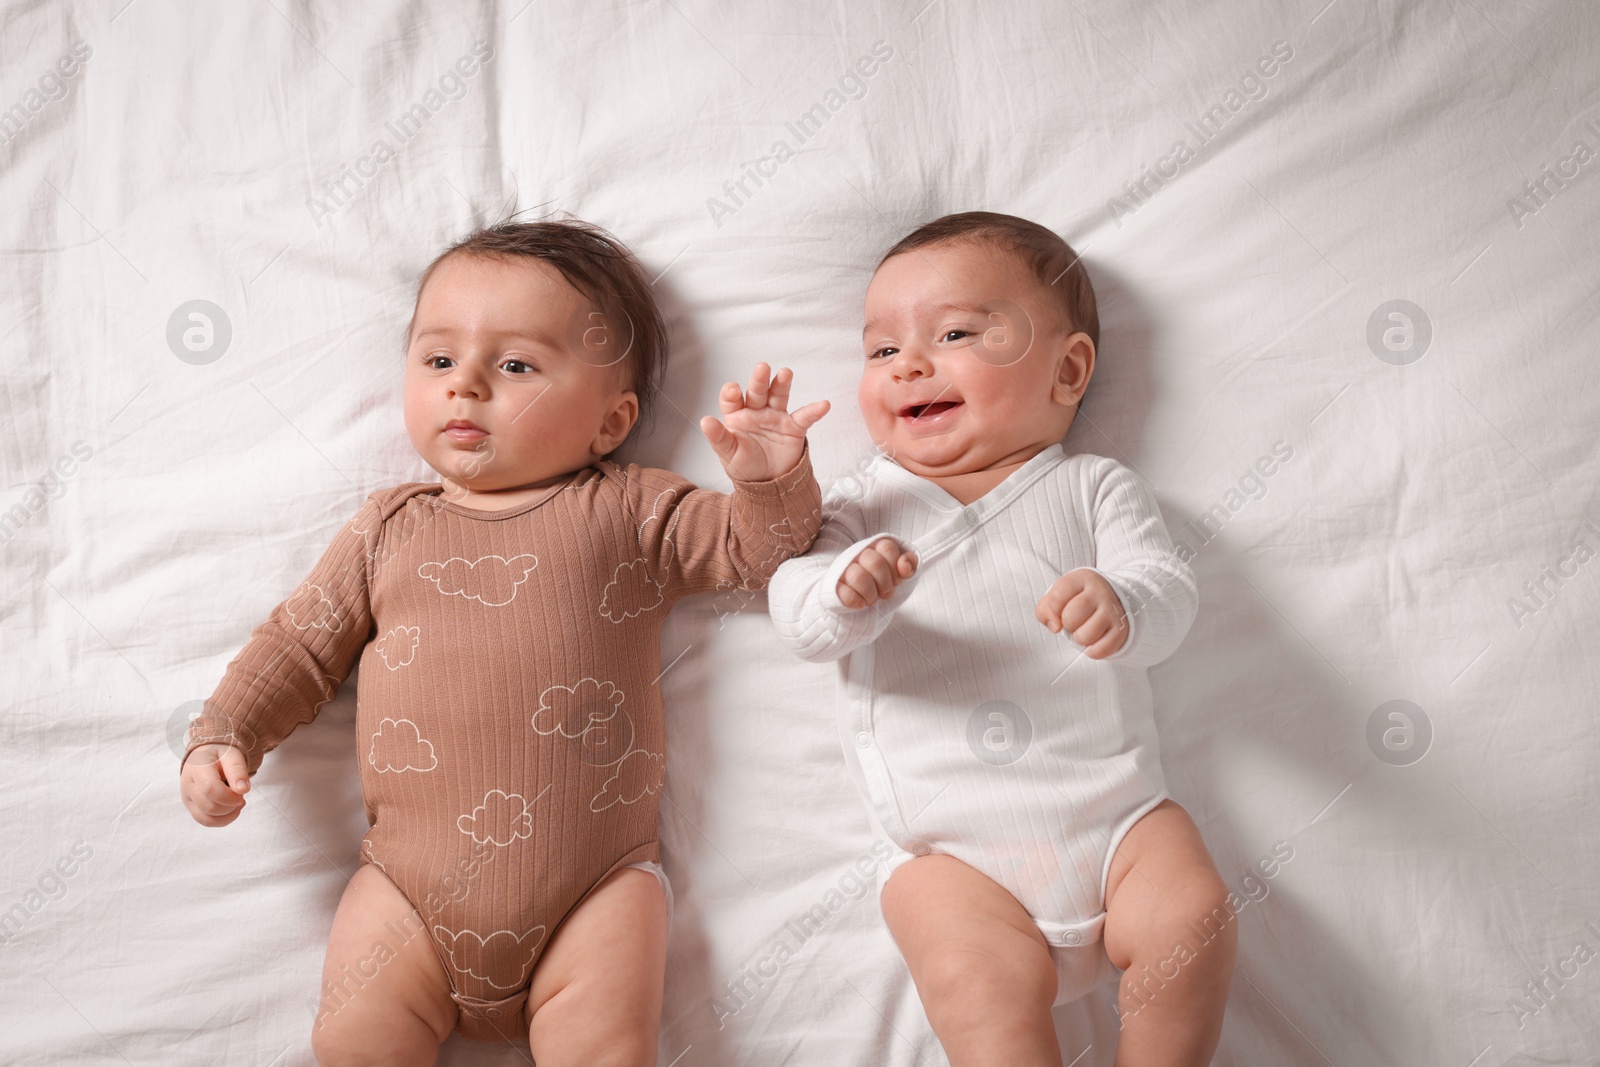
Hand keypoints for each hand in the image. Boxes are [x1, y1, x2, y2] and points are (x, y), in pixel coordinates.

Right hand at [180, 744, 250, 826]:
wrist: (205, 755)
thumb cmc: (219, 754)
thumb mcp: (232, 754)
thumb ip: (237, 770)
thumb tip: (243, 790)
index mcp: (196, 769)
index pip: (210, 789)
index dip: (229, 796)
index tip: (243, 792)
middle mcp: (187, 786)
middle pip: (209, 807)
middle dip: (231, 805)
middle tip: (241, 794)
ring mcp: (188, 799)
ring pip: (207, 819)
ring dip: (228, 815)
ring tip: (238, 801)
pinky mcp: (192, 807)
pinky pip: (206, 821)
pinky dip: (223, 819)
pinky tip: (232, 808)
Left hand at [699, 362, 829, 481]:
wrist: (768, 484)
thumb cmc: (744, 465)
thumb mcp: (728, 454)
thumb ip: (718, 438)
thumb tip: (705, 421)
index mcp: (737, 416)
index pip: (732, 399)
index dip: (731, 393)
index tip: (733, 390)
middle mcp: (756, 412)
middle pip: (756, 392)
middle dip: (759, 380)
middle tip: (761, 368)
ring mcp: (776, 417)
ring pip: (778, 396)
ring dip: (782, 384)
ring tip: (785, 373)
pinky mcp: (793, 428)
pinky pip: (804, 417)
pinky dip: (814, 411)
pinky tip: (823, 404)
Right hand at [836, 537, 917, 609]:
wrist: (854, 602)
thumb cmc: (879, 584)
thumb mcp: (897, 573)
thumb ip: (908, 563)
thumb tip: (905, 566)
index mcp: (874, 548)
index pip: (888, 547)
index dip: (896, 567)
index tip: (896, 581)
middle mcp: (857, 555)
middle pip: (875, 562)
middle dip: (885, 583)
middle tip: (885, 593)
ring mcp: (843, 570)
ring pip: (858, 576)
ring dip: (871, 593)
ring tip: (872, 600)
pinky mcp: (834, 587)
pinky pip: (845, 594)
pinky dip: (856, 601)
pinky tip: (860, 604)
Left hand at [1036, 568, 1128, 658]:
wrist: (1112, 601)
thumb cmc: (1078, 600)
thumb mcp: (1059, 596)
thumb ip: (1046, 609)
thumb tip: (1055, 627)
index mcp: (1082, 579)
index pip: (1056, 599)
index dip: (1052, 611)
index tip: (1058, 613)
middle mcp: (1100, 592)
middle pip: (1070, 619)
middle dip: (1067, 625)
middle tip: (1075, 621)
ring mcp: (1113, 610)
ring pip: (1084, 636)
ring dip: (1080, 638)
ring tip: (1085, 629)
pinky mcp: (1121, 630)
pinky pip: (1099, 650)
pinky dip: (1092, 650)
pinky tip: (1095, 639)